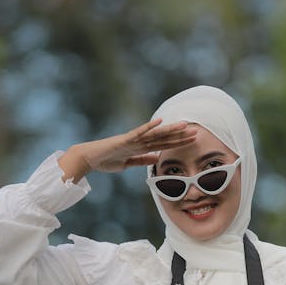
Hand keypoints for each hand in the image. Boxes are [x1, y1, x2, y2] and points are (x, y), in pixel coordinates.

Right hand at [60, 119, 196, 181]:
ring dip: (170, 130)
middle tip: (196, 131)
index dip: (179, 142)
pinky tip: (159, 121)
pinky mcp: (124, 139)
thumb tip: (157, 158)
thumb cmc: (106, 160)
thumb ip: (143, 160)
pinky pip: (138, 133)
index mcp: (141, 147)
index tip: (192, 138)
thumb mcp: (129, 163)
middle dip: (180, 136)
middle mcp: (139, 141)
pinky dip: (149, 127)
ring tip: (184, 125)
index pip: (164, 144)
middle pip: (163, 138)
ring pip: (155, 134)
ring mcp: (132, 139)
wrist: (89, 158)